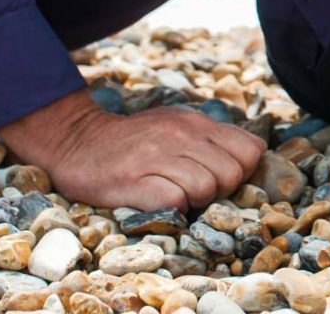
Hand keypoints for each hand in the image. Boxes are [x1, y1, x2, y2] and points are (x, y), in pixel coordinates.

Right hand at [0, 89, 264, 209]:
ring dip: (196, 200)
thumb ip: (211, 138)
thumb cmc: (134, 140)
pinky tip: (158, 202)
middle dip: (221, 190)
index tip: (222, 177)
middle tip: (197, 191)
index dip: (243, 171)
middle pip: (232, 173)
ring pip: (207, 187)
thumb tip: (251, 155)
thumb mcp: (177, 125)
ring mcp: (156, 156)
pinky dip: (173, 208)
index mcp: (195, 122)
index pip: (250, 150)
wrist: (78, 141)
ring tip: (176, 195)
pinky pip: (175, 200)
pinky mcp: (133, 180)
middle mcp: (180, 135)